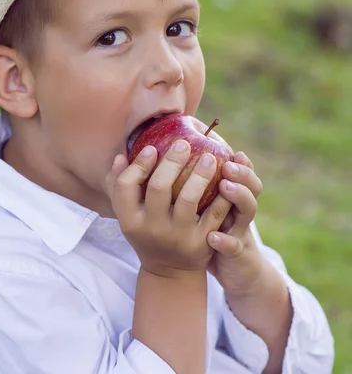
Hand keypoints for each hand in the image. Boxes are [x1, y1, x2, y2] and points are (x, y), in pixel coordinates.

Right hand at [106, 141, 232, 278]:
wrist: (170, 271)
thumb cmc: (146, 230)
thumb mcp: (128, 214)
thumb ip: (119, 184)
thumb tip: (121, 156)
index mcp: (129, 219)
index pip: (126, 185)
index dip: (138, 164)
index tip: (151, 148)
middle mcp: (151, 229)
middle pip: (158, 187)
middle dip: (171, 161)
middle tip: (183, 144)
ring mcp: (178, 237)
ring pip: (189, 199)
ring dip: (200, 174)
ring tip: (209, 157)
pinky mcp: (202, 243)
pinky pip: (214, 214)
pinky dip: (222, 195)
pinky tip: (227, 179)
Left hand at [206, 151, 265, 295]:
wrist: (235, 272)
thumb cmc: (211, 231)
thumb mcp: (207, 207)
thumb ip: (196, 184)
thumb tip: (169, 155)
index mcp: (232, 196)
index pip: (242, 172)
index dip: (240, 160)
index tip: (229, 147)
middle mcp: (239, 210)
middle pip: (250, 185)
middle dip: (241, 172)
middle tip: (226, 161)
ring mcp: (240, 231)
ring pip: (248, 210)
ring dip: (238, 196)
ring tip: (224, 185)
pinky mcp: (238, 254)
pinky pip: (233, 247)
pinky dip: (225, 241)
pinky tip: (213, 237)